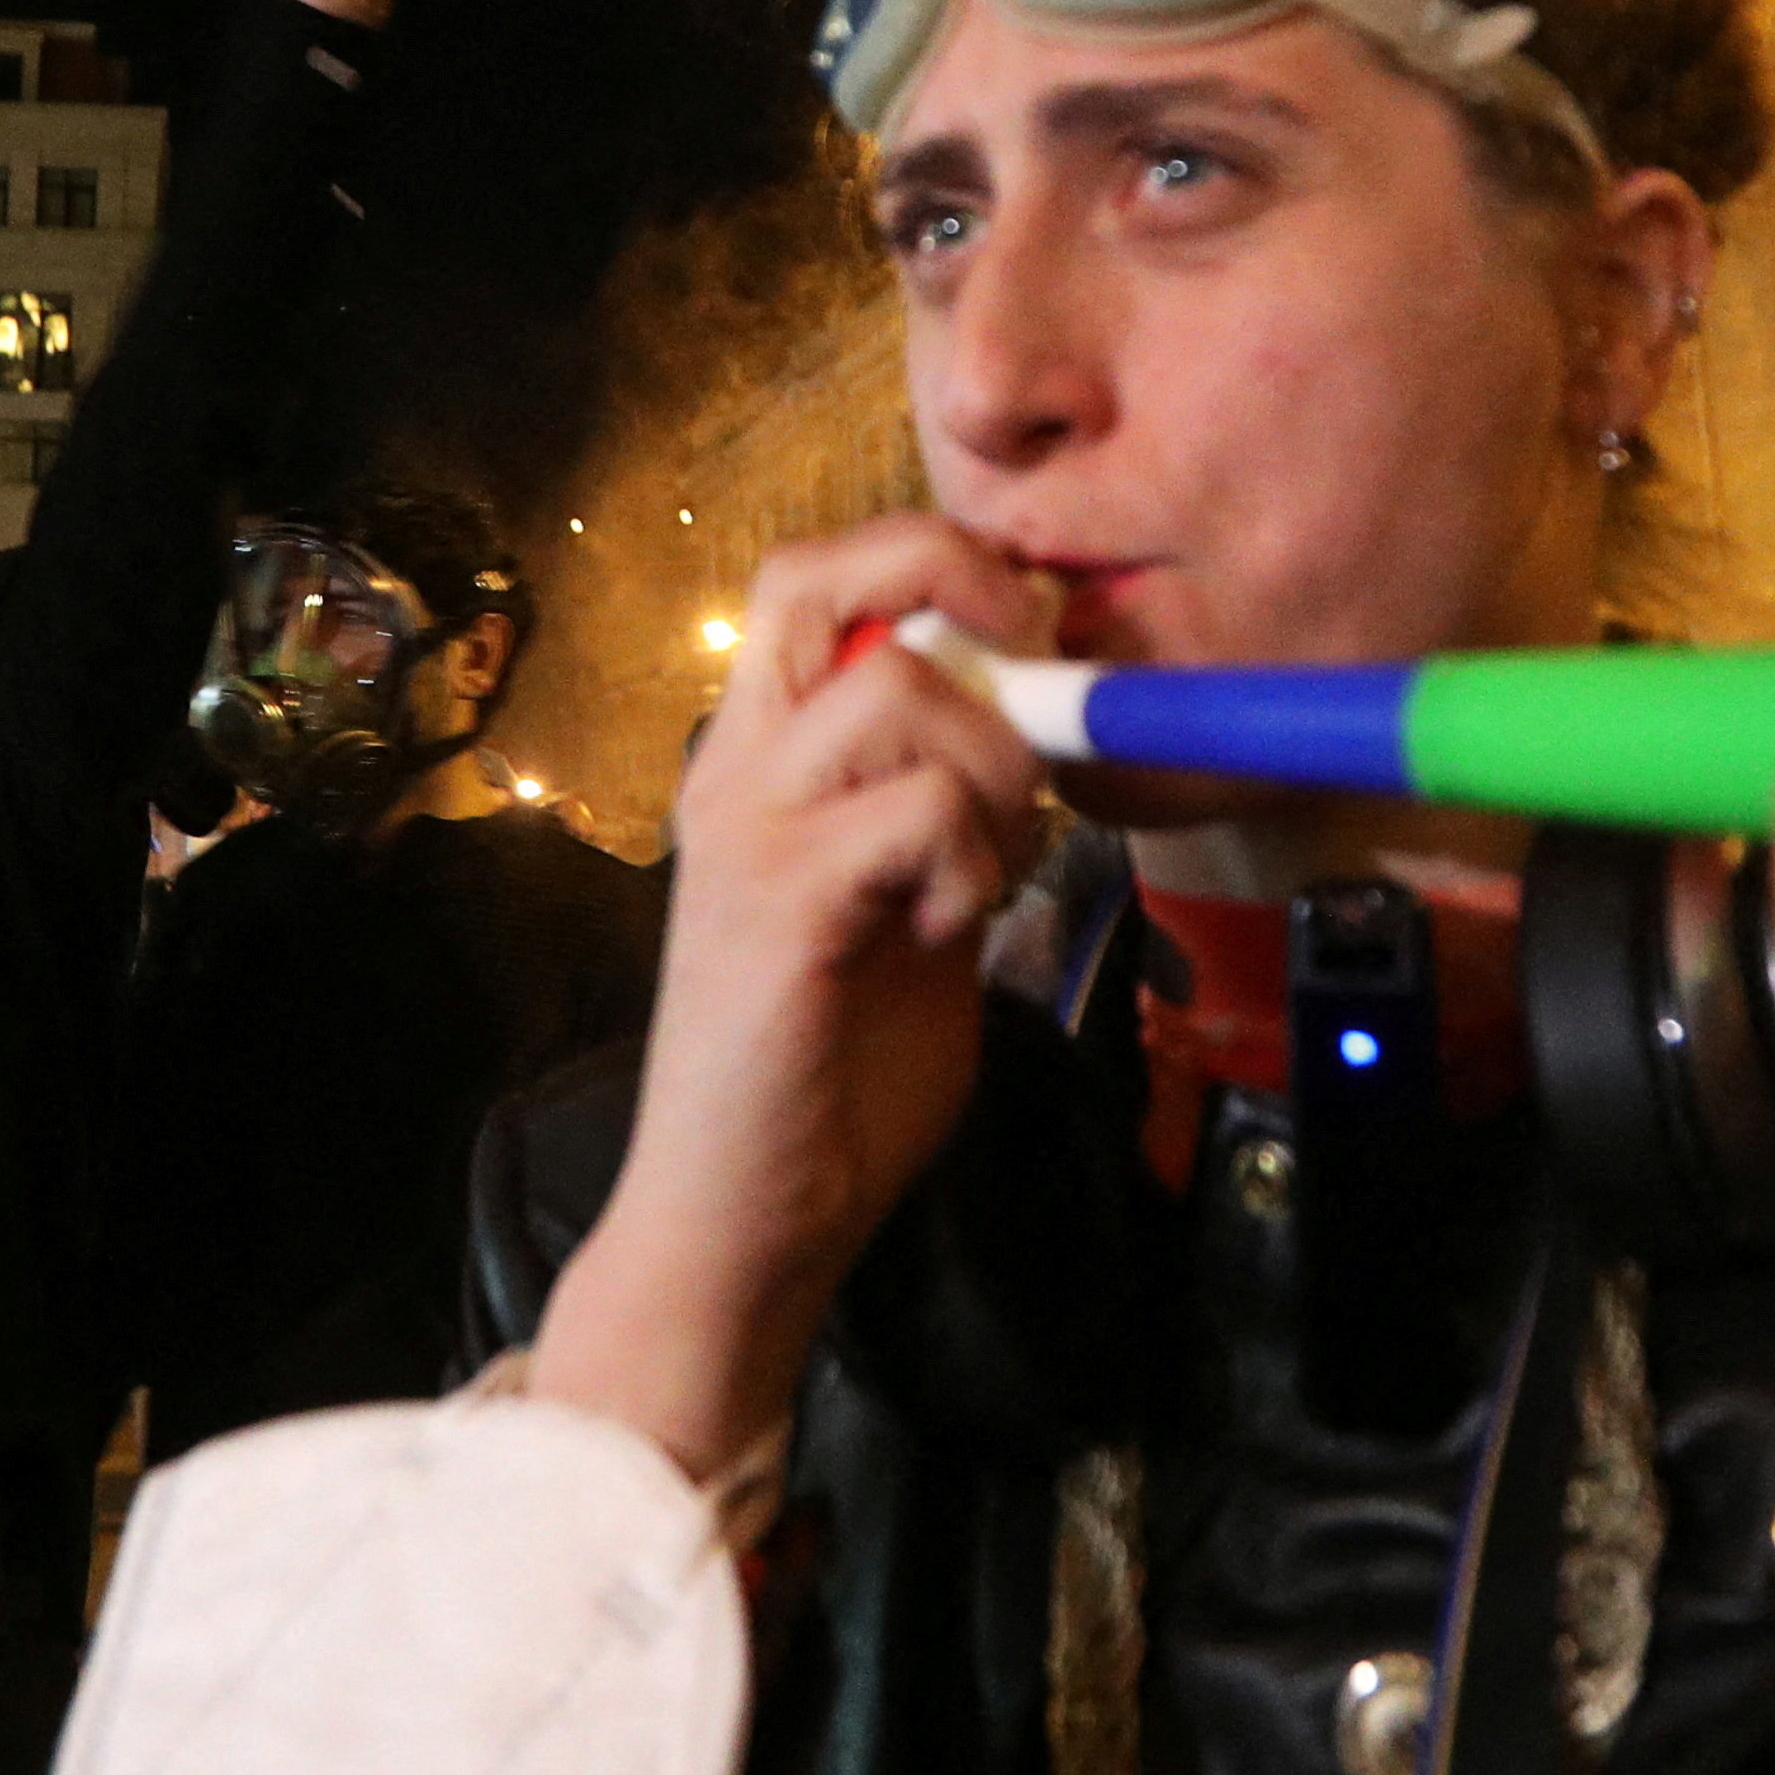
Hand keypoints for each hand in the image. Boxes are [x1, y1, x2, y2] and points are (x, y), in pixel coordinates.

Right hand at [530, 516, 1054, 1482]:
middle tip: (1025, 672)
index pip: (816, 576)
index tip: (1022, 628)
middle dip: (954, 585)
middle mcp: (734, 767)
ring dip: (991, 767)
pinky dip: (974, 860)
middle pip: (823, 577)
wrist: (746, 1214)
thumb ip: (943, 809)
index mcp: (756, 757)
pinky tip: (953, 930)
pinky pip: (919, 810)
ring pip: (901, 689)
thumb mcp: (904, 901)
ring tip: (985, 867)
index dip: (931, 559)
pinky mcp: (782, 903)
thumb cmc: (829, 1068)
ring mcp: (747, 828)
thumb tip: (1040, 727)